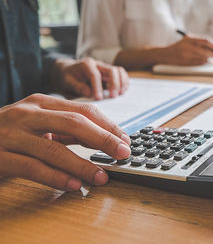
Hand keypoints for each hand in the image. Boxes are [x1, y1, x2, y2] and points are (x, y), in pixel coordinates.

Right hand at [0, 94, 131, 190]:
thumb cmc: (11, 131)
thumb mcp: (40, 122)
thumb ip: (67, 128)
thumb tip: (105, 137)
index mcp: (42, 102)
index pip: (83, 111)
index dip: (108, 126)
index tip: (125, 140)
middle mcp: (28, 114)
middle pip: (74, 123)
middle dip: (102, 139)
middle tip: (123, 153)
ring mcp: (12, 134)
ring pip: (55, 148)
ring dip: (82, 164)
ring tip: (102, 177)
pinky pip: (33, 168)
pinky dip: (56, 178)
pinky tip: (74, 185)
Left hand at [51, 57, 129, 99]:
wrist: (68, 73)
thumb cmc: (68, 78)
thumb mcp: (66, 82)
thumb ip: (76, 86)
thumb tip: (88, 92)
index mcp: (86, 65)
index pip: (95, 74)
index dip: (98, 87)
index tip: (98, 98)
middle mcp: (98, 64)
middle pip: (111, 70)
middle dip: (114, 84)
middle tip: (113, 96)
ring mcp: (105, 68)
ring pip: (119, 71)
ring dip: (122, 83)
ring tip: (120, 94)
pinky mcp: (110, 74)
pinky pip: (121, 75)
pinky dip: (124, 82)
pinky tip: (122, 91)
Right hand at [162, 36, 212, 65]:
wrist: (164, 54)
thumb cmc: (178, 47)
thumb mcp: (186, 41)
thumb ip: (197, 42)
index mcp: (189, 39)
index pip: (205, 41)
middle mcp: (188, 45)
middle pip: (205, 49)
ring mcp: (186, 54)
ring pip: (202, 56)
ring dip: (210, 58)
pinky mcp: (184, 61)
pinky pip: (197, 62)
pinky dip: (204, 62)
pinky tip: (207, 62)